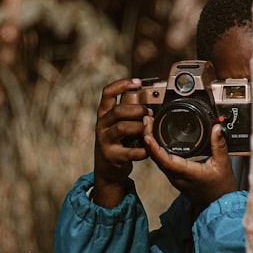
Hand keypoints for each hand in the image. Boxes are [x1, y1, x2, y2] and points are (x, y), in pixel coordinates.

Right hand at [92, 78, 151, 207]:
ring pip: (123, 128)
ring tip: (149, 129)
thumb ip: (128, 113)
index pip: (107, 93)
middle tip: (149, 113)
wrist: (107, 170)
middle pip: (118, 110)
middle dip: (138, 110)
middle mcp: (102, 126)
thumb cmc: (118, 143)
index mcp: (103, 114)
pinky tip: (148, 149)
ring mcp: (105, 141)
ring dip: (140, 127)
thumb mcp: (116, 125)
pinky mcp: (113, 157)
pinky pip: (132, 151)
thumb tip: (150, 98)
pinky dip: (144, 150)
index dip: (122, 84)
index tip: (138, 82)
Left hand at [144, 117, 236, 210]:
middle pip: (155, 157)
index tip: (147, 133)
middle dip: (148, 137)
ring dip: (151, 143)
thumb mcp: (223, 164)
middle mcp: (176, 176)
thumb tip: (217, 128)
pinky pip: (161, 161)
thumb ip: (219, 145)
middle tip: (147, 120)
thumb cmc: (221, 188)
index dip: (153, 147)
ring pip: (156, 159)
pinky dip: (156, 149)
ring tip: (149, 125)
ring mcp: (174, 177)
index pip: (164, 159)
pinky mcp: (175, 176)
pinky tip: (156, 139)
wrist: (219, 204)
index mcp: (185, 173)